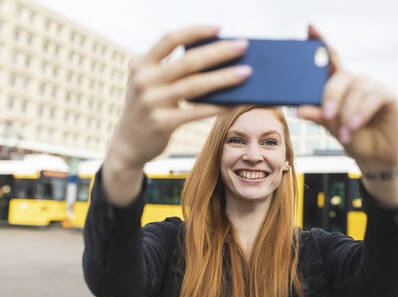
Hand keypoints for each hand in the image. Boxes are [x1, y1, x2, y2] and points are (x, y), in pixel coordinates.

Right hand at [106, 25, 251, 169]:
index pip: (170, 39)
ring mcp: (151, 102)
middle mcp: (143, 80)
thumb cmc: (149, 109)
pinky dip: (218, 106)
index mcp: (140, 64)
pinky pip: (196, 112)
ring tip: (246, 73)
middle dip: (219, 52)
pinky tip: (235, 102)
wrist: (128, 144)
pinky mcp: (161, 123)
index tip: (220, 28)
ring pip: (196, 86)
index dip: (195, 31)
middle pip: (189, 61)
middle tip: (244, 46)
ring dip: (225, 78)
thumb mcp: (152, 85)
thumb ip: (173, 72)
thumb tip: (219, 63)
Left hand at [298, 25, 397, 166]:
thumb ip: (318, 116)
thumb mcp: (331, 127)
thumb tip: (300, 110)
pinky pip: (373, 97)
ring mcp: (372, 87)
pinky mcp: (387, 96)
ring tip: (344, 133)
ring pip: (356, 90)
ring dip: (348, 113)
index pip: (329, 60)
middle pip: (341, 76)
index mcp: (338, 85)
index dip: (320, 42)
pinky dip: (361, 113)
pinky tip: (354, 127)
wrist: (375, 156)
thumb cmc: (352, 138)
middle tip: (326, 115)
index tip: (309, 27)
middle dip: (331, 95)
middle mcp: (355, 82)